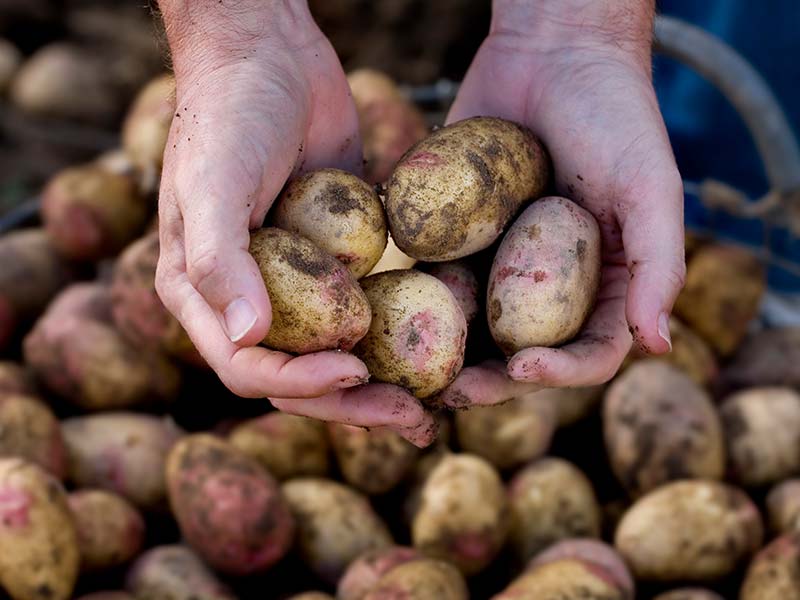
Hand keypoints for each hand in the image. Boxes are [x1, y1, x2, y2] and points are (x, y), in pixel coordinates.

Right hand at [155, 8, 434, 444]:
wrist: (270, 54)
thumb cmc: (228, 113)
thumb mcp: (212, 181)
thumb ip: (219, 259)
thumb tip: (247, 336)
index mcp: (202, 296)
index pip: (249, 367)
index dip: (300, 382)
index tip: (357, 371)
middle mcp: (246, 298)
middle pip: (299, 375)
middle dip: (353, 402)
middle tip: (415, 416)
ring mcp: (295, 281)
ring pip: (338, 352)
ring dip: (382, 382)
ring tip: (434, 403)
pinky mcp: (337, 258)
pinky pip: (367, 307)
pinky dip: (398, 333)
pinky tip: (439, 347)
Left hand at [441, 14, 684, 406]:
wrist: (554, 52)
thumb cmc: (615, 114)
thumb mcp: (650, 186)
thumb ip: (660, 264)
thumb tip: (661, 344)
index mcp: (606, 286)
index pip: (590, 353)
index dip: (561, 374)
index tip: (521, 370)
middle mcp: (552, 285)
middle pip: (523, 354)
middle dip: (491, 381)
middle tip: (452, 392)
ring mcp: (502, 264)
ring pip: (472, 329)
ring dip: (444, 356)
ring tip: (412, 372)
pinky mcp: (458, 238)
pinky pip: (436, 279)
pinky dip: (415, 303)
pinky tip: (387, 316)